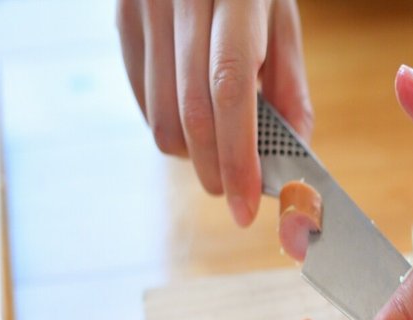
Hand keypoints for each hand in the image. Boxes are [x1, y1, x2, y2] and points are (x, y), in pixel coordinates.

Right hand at [116, 0, 311, 226]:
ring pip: (161, 118)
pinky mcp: (121, 17)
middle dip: (216, 171)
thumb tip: (291, 161)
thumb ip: (290, 92)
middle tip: (235, 194)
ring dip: (193, 156)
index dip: (237, 158)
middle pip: (192, 114)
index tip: (246, 206)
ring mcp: (144, 4)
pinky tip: (192, 121)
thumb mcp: (283, 24)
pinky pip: (142, 101)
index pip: (230, 90)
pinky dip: (171, 129)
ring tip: (217, 152)